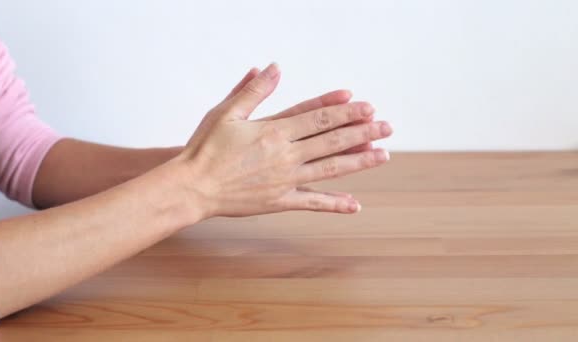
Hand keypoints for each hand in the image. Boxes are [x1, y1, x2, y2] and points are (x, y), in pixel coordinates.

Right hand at [177, 63, 392, 218]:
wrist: (192, 187)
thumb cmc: (205, 148)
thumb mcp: (226, 112)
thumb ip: (252, 90)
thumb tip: (274, 67)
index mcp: (274, 131)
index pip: (318, 117)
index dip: (344, 110)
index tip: (365, 105)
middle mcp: (285, 155)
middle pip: (331, 140)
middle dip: (362, 131)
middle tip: (387, 126)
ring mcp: (285, 179)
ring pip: (330, 169)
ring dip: (359, 161)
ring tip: (383, 155)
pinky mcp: (280, 201)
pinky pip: (313, 202)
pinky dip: (334, 204)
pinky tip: (355, 205)